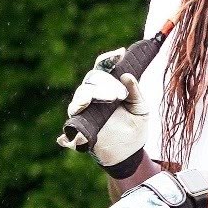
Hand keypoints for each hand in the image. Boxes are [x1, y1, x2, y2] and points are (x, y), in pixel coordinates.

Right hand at [58, 40, 162, 169]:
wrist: (130, 153)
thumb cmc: (135, 127)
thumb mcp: (141, 109)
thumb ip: (135, 93)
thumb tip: (127, 75)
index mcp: (107, 89)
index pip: (102, 69)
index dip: (108, 60)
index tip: (120, 54)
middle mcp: (93, 99)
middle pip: (89, 83)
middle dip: (102, 84)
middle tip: (119, 95)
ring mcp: (85, 116)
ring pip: (77, 103)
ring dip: (84, 99)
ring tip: (94, 101)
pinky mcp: (81, 134)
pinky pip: (70, 135)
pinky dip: (67, 137)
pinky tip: (66, 139)